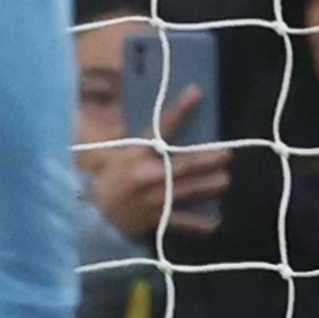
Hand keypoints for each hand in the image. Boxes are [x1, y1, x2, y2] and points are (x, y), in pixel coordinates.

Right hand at [81, 84, 230, 241]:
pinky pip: (180, 222)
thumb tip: (163, 129)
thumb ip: (141, 145)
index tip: (196, 92)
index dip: (179, 111)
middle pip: (184, 165)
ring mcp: (152, 200)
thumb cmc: (107, 182)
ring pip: (187, 191)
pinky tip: (216, 222)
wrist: (90, 217)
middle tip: (227, 153)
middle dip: (208, 158)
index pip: (159, 128)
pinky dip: (198, 224)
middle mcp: (146, 176)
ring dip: (209, 185)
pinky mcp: (155, 220)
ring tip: (226, 179)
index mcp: (134, 155)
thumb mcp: (118, 157)